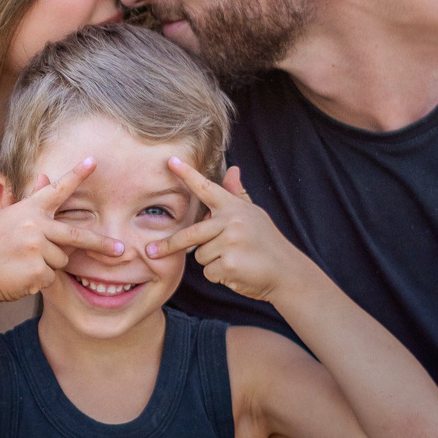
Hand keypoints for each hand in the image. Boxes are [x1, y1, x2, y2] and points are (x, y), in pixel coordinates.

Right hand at [0, 159, 118, 307]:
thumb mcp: (9, 219)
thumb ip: (32, 203)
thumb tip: (44, 176)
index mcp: (28, 210)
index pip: (56, 190)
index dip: (76, 175)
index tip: (94, 161)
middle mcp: (34, 226)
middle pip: (77, 235)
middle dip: (101, 244)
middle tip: (122, 250)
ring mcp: (36, 249)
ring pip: (62, 260)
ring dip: (50, 264)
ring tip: (25, 263)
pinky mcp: (36, 270)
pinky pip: (52, 276)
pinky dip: (41, 279)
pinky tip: (22, 275)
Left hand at [143, 162, 305, 301]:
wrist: (287, 273)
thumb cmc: (267, 243)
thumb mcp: (253, 215)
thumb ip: (237, 195)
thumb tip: (233, 169)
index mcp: (234, 208)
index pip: (206, 188)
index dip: (188, 175)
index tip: (170, 161)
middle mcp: (231, 221)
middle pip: (190, 233)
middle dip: (169, 244)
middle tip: (150, 250)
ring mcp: (230, 242)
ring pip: (199, 255)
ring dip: (212, 262)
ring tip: (234, 260)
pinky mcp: (229, 263)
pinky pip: (209, 271)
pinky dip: (219, 275)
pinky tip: (237, 272)